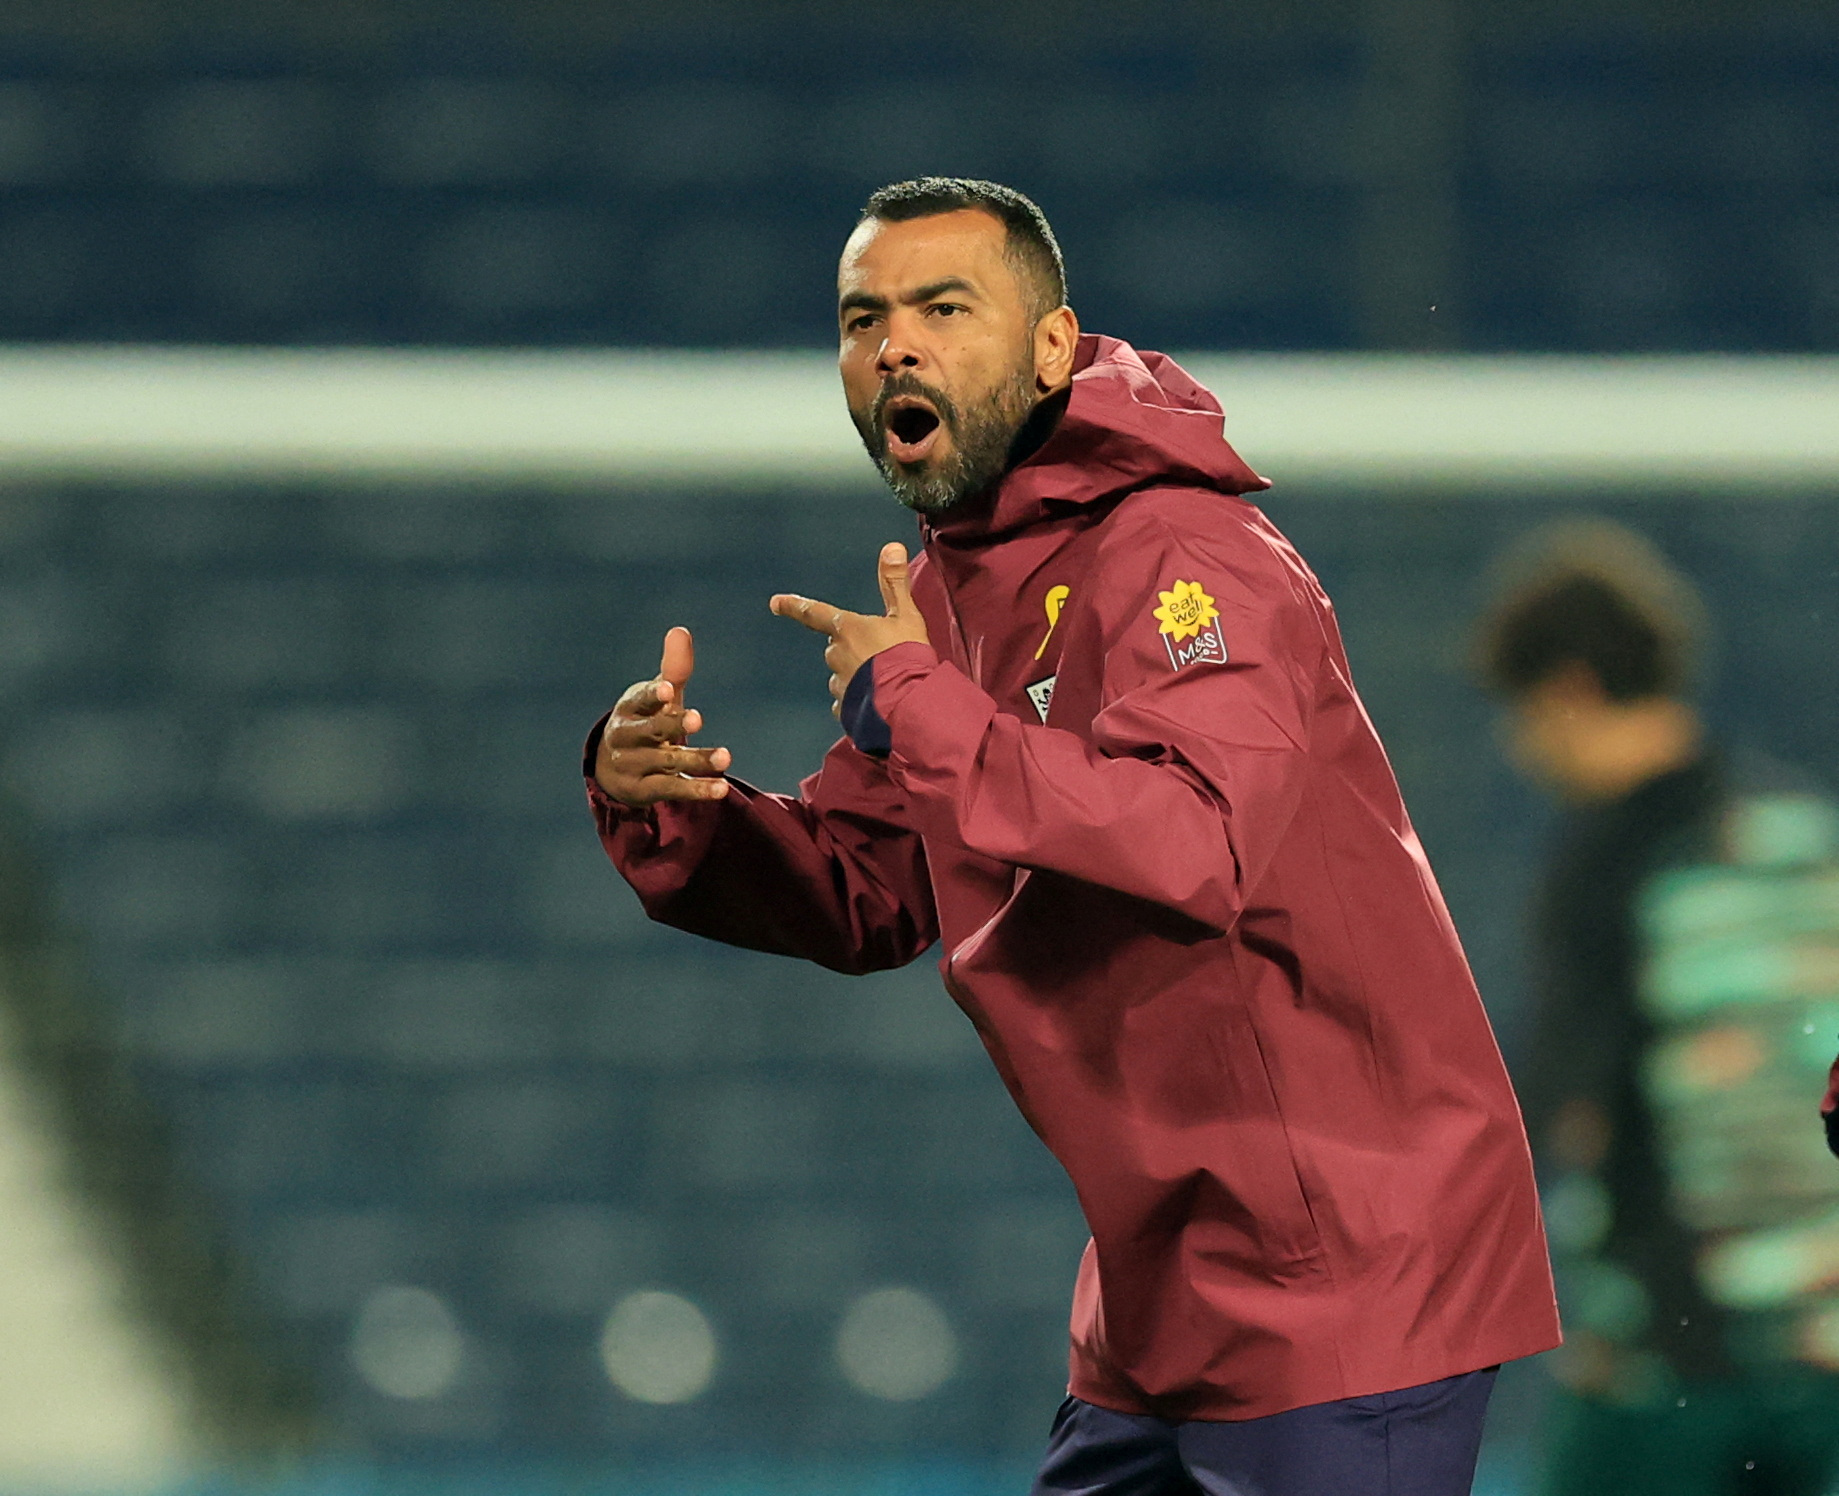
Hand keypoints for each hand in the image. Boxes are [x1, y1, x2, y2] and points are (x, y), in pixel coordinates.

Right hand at [593, 626, 731, 805]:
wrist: (613, 770)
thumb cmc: (644, 721)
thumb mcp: (657, 696)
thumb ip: (673, 669)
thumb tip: (680, 631)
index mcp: (630, 708)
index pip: (640, 699)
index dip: (654, 694)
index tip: (669, 689)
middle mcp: (626, 737)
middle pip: (651, 731)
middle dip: (673, 724)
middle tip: (698, 718)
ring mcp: (633, 766)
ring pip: (666, 763)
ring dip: (696, 759)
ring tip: (726, 757)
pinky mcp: (643, 791)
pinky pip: (672, 790)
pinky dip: (697, 789)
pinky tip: (721, 787)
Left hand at [770, 543, 930, 716]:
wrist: (910, 702)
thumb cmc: (908, 656)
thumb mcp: (907, 616)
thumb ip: (895, 583)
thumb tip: (891, 546)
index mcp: (847, 629)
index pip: (815, 613)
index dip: (794, 606)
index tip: (775, 602)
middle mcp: (836, 655)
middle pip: (836, 648)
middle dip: (852, 651)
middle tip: (882, 657)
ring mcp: (838, 684)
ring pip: (842, 676)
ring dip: (857, 677)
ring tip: (885, 682)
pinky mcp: (844, 710)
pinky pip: (846, 703)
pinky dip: (858, 703)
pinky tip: (877, 703)